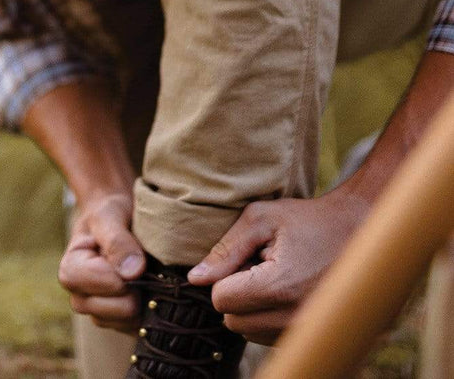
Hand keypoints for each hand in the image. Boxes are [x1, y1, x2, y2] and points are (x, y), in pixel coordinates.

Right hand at [58, 191, 145, 332]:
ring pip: (133, 321)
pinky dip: (149, 307)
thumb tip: (132, 272)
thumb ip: (117, 241)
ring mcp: (99, 314)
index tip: (132, 251)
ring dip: (145, 296)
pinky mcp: (119, 323)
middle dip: (138, 285)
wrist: (116, 219)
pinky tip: (147, 286)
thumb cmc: (109, 214)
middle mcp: (80, 299)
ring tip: (142, 271)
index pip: (108, 285)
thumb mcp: (109, 216)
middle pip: (122, 309)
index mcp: (70, 272)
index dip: (127, 270)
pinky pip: (140, 327)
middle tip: (140, 261)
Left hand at [187, 189, 368, 344]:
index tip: (246, 259)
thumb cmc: (309, 220)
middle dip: (238, 295)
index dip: (225, 277)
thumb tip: (195, 278)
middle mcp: (296, 320)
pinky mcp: (323, 340)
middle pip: (234, 323)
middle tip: (261, 266)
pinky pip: (278, 340)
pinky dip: (275, 319)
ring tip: (279, 277)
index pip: (221, 301)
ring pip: (254, 335)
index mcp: (278, 288)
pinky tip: (291, 292)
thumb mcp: (262, 219)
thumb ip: (225, 249)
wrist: (364, 233)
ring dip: (256, 309)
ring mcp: (311, 335)